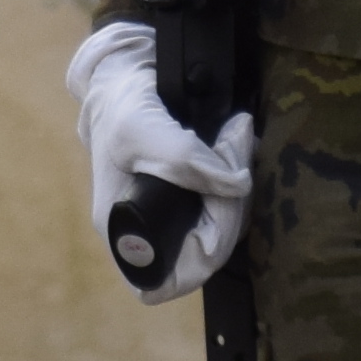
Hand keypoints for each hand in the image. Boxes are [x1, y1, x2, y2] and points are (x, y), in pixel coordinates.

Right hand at [65, 17, 254, 304]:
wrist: (126, 79)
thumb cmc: (121, 108)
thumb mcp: (141, 127)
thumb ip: (183, 157)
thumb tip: (236, 184)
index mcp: (123, 234)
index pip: (169, 281)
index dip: (205, 250)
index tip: (220, 199)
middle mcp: (149, 237)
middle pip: (207, 254)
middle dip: (231, 204)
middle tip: (234, 145)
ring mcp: (173, 221)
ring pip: (222, 231)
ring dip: (239, 186)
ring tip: (234, 135)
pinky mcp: (193, 202)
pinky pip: (226, 209)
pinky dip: (238, 179)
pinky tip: (233, 143)